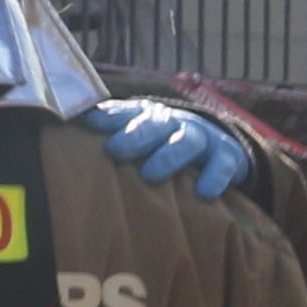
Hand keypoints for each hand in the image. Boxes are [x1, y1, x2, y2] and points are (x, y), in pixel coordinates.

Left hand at [93, 99, 252, 202]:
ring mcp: (201, 138)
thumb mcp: (142, 136)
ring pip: (186, 141)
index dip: (111, 117)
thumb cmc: (166, 145)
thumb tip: (80, 127)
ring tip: (150, 174)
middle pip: (155, 123)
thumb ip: (114, 132)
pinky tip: (203, 193)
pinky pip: (222, 165)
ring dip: (168, 156)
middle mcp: (174, 123)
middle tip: (115, 150)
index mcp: (149, 116)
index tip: (92, 125)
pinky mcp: (226, 156)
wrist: (220, 146)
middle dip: (135, 135)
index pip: (128, 112)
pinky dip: (214, 177)